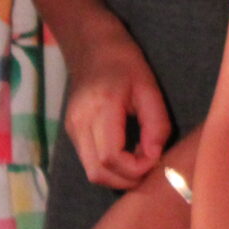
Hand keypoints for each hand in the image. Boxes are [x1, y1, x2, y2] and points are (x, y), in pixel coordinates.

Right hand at [63, 35, 171, 188]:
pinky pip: (89, 161)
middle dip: (126, 180)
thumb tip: (155, 156)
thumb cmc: (126, 64)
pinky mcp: (72, 131)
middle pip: (97, 172)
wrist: (92, 47)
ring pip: (91, 171)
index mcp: (101, 109)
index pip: (111, 157)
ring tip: (141, 164)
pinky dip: (109, 167)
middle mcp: (80, 123)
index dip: (135, 169)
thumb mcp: (150, 88)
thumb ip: (156, 124)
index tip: (156, 160)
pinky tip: (128, 155)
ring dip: (117, 177)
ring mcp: (72, 129)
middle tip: (150, 171)